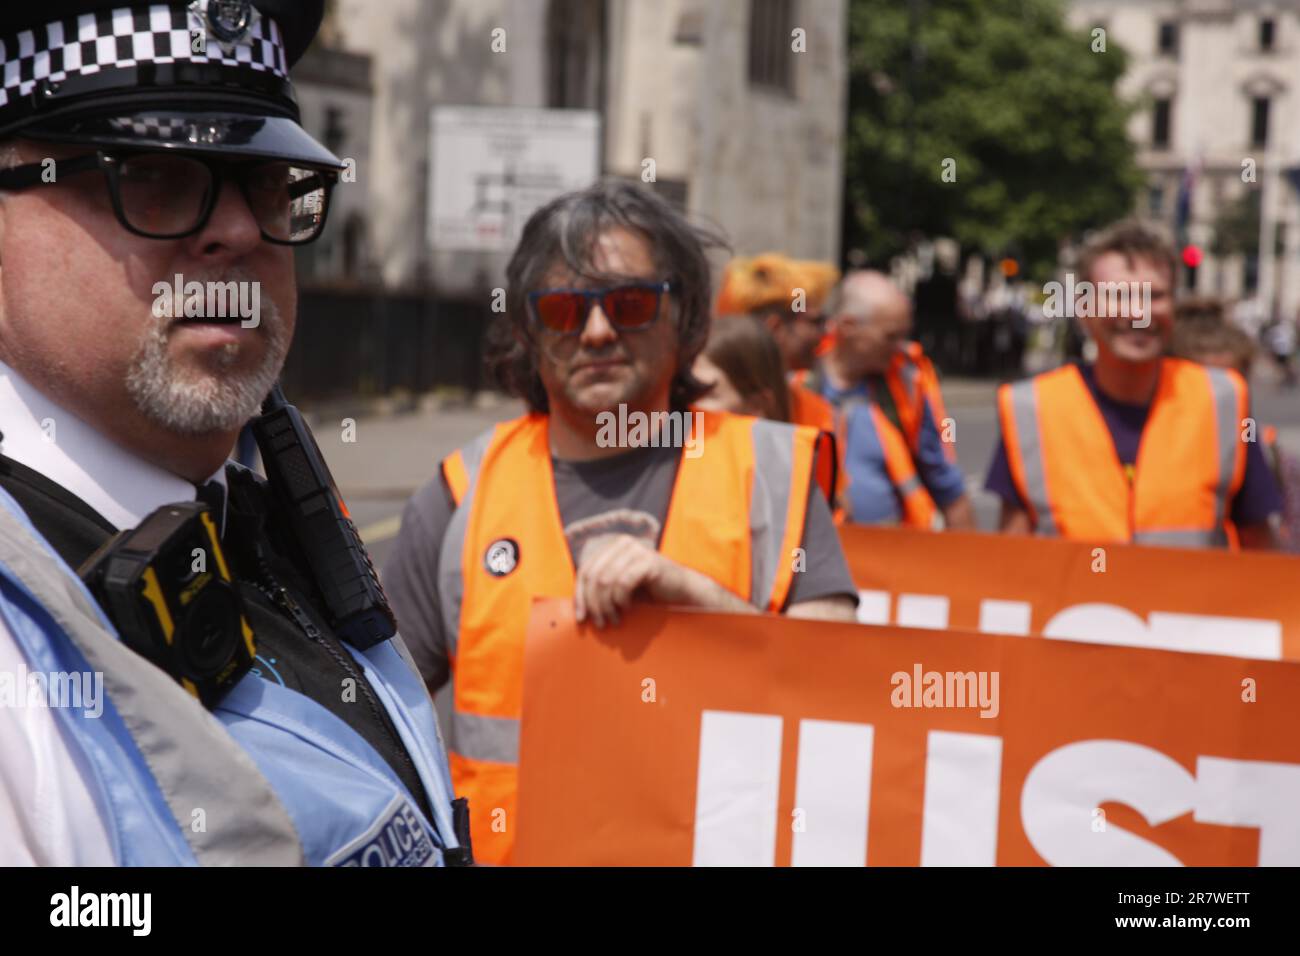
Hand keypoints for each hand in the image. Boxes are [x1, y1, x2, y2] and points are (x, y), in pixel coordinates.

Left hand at [573, 533, 689, 627]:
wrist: (681, 592)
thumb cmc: (648, 593)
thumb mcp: (618, 589)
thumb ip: (600, 589)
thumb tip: (575, 607)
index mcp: (611, 547)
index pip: (585, 570)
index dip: (580, 595)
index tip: (581, 618)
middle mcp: (622, 543)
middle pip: (594, 576)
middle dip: (594, 604)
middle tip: (600, 623)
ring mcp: (636, 550)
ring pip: (606, 580)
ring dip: (607, 605)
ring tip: (614, 620)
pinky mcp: (649, 561)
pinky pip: (623, 582)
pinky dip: (622, 600)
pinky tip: (627, 608)